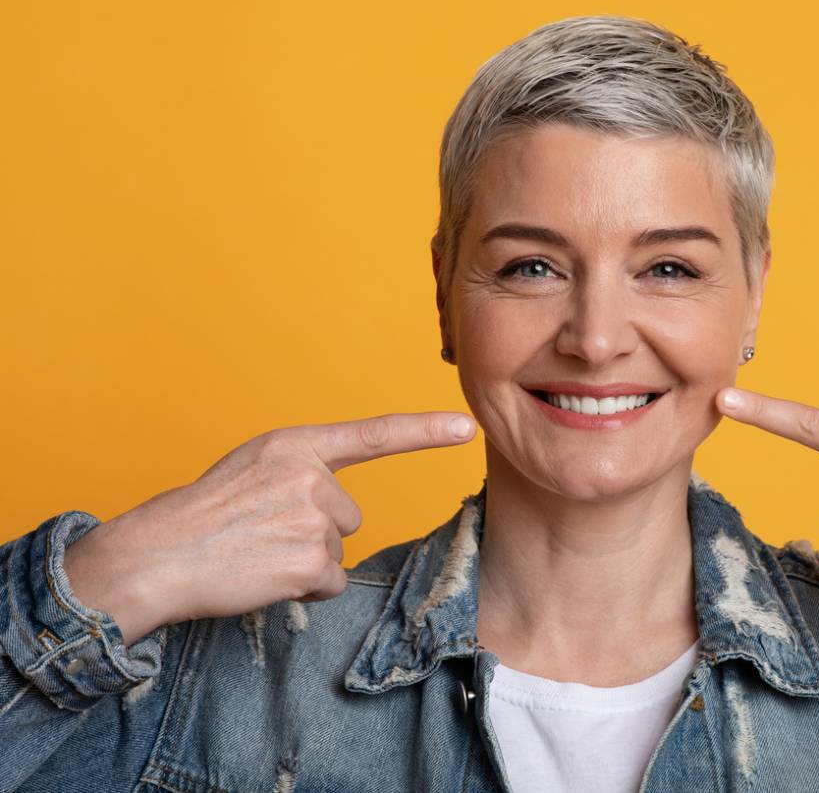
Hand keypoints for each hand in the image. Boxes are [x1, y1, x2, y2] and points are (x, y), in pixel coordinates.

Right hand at [62, 411, 476, 644]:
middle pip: (348, 515)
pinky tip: (262, 575)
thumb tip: (338, 505)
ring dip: (305, 560)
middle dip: (314, 531)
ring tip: (256, 552)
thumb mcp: (253, 469)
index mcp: (295, 446)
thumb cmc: (202, 515)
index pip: (374, 434)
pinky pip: (329, 582)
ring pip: (336, 550)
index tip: (465, 427)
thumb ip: (300, 472)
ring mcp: (312, 518)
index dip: (424, 431)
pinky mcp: (310, 562)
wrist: (156, 555)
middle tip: (261, 533)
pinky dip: (303, 588)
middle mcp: (310, 476)